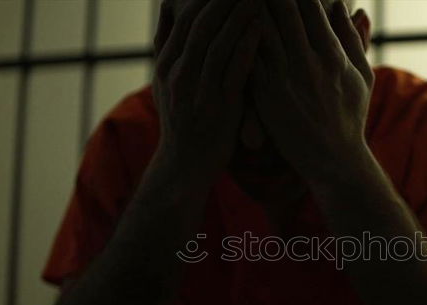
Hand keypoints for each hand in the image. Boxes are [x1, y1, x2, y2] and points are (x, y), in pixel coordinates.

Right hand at [152, 0, 261, 177]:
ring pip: (215, 43)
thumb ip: (170, 48)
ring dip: (237, 14)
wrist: (183, 168)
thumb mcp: (166, 84)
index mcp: (167, 64)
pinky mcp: (218, 108)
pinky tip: (260, 27)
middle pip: (200, 23)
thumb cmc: (183, 123)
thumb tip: (169, 11)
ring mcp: (197, 90)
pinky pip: (232, 71)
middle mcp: (178, 73)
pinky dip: (246, 46)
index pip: (185, 17)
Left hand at [250, 0, 374, 181]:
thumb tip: (343, 6)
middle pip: (285, 11)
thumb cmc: (350, 117)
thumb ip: (352, 39)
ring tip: (236, 0)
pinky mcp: (267, 96)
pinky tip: (231, 25)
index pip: (312, 6)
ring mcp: (286, 79)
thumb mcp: (361, 76)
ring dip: (251, 9)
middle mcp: (309, 63)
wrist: (334, 160)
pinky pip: (250, 59)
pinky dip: (241, 39)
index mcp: (333, 55)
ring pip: (262, 31)